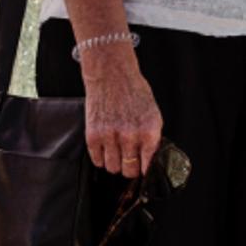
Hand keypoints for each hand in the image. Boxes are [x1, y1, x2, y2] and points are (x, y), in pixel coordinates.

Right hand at [76, 36, 161, 176]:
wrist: (111, 74)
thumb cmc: (133, 91)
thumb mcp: (153, 114)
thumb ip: (152, 138)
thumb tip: (150, 160)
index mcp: (149, 132)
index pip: (148, 167)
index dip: (145, 171)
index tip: (142, 169)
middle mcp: (130, 137)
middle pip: (129, 171)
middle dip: (130, 168)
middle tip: (129, 161)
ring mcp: (110, 137)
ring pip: (112, 168)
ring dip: (115, 163)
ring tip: (116, 152)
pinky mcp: (93, 135)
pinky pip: (97, 160)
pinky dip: (101, 157)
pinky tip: (105, 147)